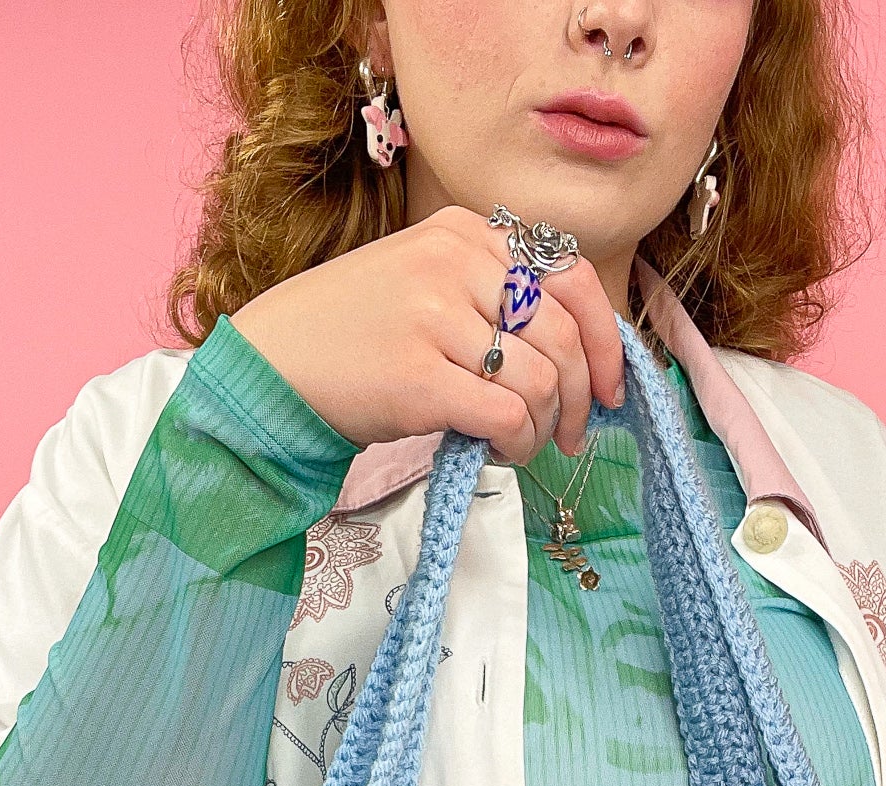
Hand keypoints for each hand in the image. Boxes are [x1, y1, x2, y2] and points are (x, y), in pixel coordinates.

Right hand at [229, 205, 625, 463]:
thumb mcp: (426, 282)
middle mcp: (454, 264)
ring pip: (542, 380)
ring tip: (525, 445)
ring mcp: (435, 318)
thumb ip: (492, 295)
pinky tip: (502, 452)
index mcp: (465, 233)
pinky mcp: (420, 377)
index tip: (610, 386)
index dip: (605, 339)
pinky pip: (507, 415)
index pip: (571, 276)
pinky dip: (519, 444)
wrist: (275, 362)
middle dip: (583, 397)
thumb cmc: (356, 333)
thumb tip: (578, 352)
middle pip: (564, 335)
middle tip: (575, 435)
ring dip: (546, 428)